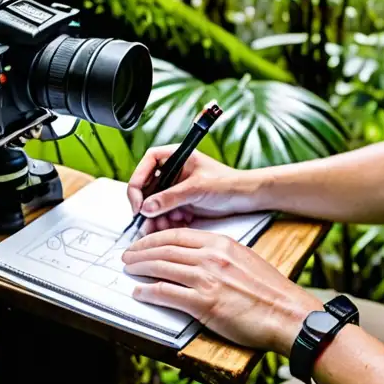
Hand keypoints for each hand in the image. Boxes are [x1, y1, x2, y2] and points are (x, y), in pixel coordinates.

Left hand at [122, 228, 320, 354]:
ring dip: (140, 268)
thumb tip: (197, 260)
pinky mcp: (203, 303)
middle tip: (128, 255)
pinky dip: (148, 292)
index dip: (155, 238)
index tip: (144, 242)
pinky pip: (166, 294)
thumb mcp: (245, 260)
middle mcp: (211, 257)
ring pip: (162, 268)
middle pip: (165, 248)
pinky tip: (140, 293)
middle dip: (142, 251)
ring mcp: (207, 279)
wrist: (286, 313)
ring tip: (129, 269)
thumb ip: (220, 256)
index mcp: (221, 244)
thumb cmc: (270, 291)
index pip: (179, 235)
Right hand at [126, 147, 264, 233]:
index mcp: (175, 156)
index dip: (138, 181)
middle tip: (146, 223)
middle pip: (146, 187)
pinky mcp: (179, 204)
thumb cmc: (227, 183)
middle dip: (146, 206)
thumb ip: (171, 197)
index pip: (147, 162)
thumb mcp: (197, 188)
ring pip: (153, 204)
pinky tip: (175, 226)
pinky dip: (165, 223)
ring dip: (155, 218)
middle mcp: (172, 171)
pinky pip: (164, 214)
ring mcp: (175, 188)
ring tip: (164, 227)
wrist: (245, 198)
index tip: (138, 203)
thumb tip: (147, 207)